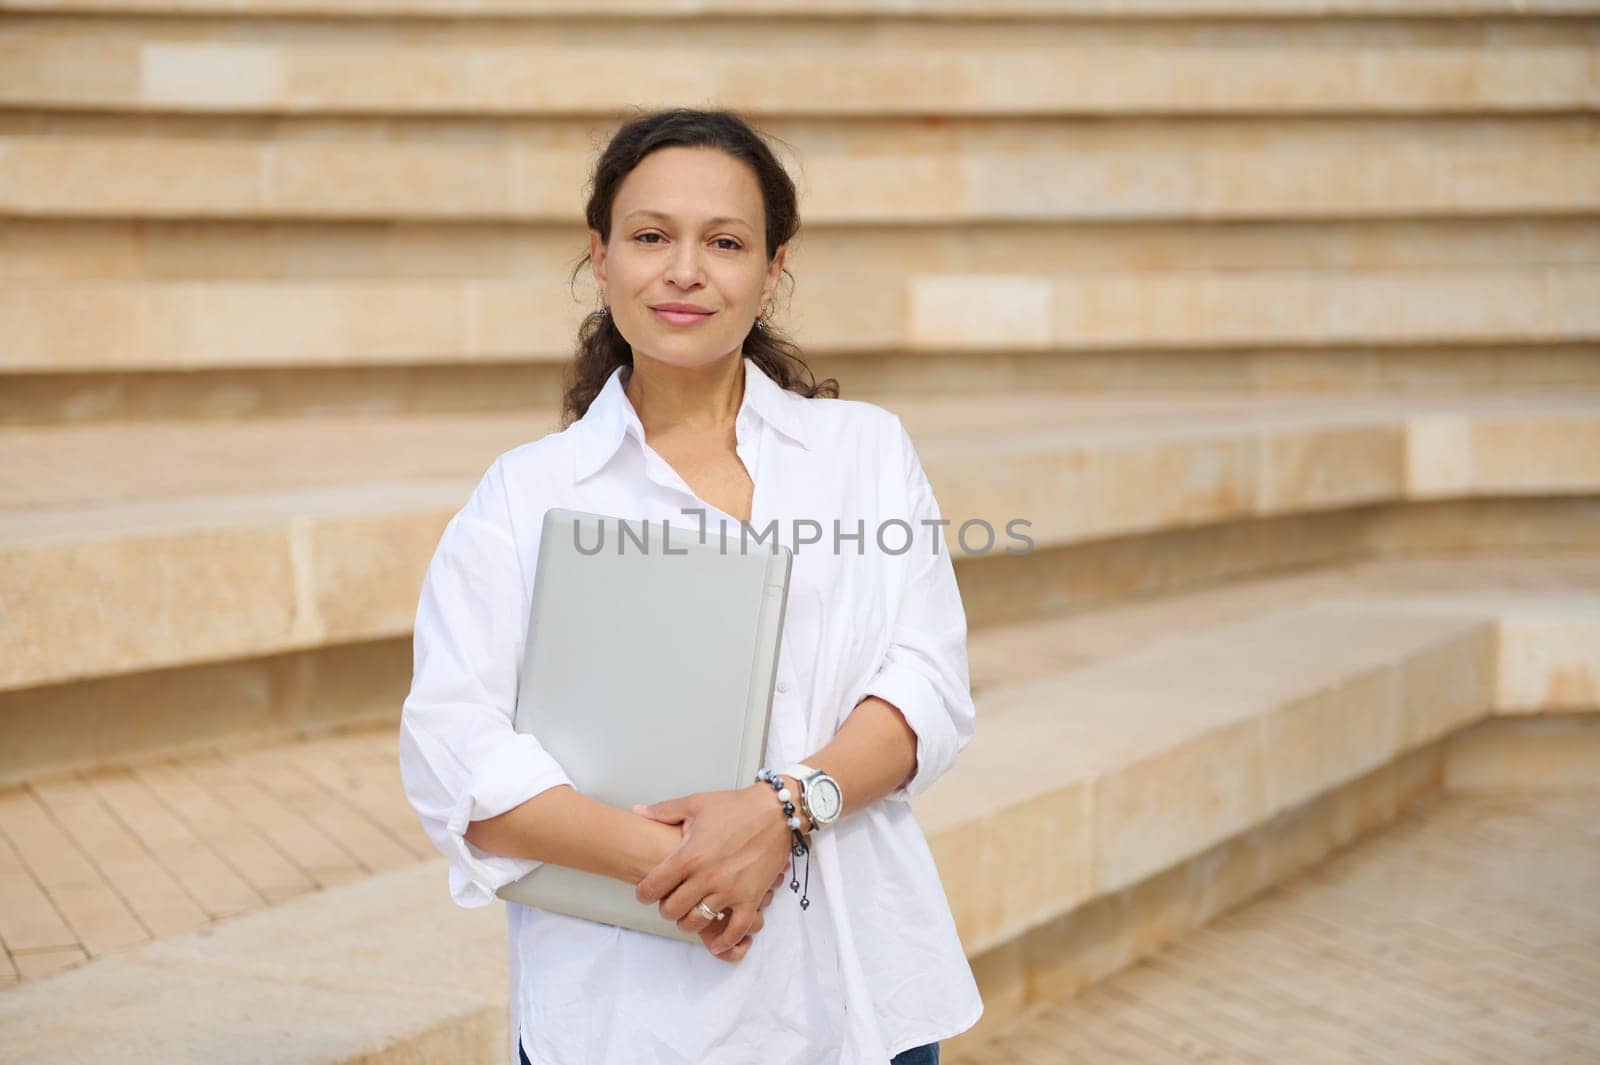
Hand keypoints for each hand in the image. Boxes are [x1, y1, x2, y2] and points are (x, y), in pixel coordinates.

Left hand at [633, 785, 794, 957]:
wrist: (774, 811)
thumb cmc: (735, 806)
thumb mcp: (695, 803)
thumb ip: (663, 811)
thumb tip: (637, 811)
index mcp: (690, 856)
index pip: (653, 887)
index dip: (644, 893)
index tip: (646, 892)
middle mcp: (707, 877)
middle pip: (672, 910)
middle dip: (666, 908)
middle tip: (670, 900)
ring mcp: (730, 890)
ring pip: (697, 922)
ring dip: (688, 922)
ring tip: (689, 914)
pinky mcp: (751, 897)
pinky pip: (736, 929)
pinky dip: (725, 941)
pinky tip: (717, 943)